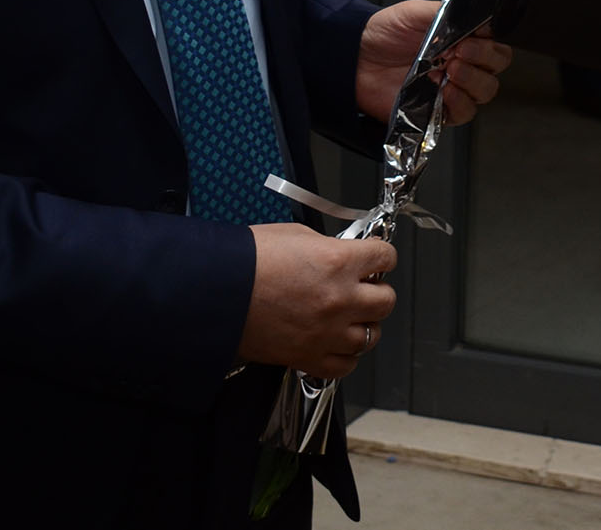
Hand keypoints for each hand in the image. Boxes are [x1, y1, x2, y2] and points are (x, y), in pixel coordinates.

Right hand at [239, 225, 396, 378]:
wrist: (214, 293)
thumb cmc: (246, 261)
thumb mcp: (295, 235)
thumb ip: (328, 248)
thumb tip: (342, 256)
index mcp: (338, 262)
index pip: (386, 258)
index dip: (380, 256)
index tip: (375, 259)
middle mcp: (339, 299)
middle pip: (386, 301)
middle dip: (377, 292)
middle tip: (363, 288)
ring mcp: (326, 332)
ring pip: (371, 335)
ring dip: (364, 324)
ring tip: (350, 317)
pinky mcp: (308, 357)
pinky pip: (346, 365)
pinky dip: (346, 356)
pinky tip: (337, 343)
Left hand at [354, 0, 512, 124]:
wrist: (355, 58)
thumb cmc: (383, 33)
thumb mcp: (416, 12)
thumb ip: (448, 13)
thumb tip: (476, 18)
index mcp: (461, 41)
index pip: (494, 46)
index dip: (488, 44)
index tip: (472, 38)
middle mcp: (461, 66)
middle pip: (494, 70)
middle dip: (484, 61)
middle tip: (460, 53)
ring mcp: (450, 89)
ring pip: (484, 93)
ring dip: (473, 82)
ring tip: (450, 72)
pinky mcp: (436, 112)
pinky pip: (462, 114)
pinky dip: (459, 103)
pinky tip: (445, 92)